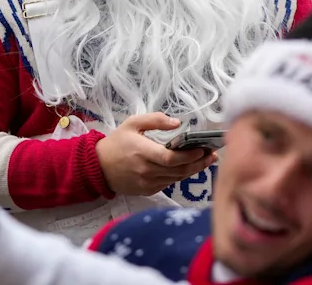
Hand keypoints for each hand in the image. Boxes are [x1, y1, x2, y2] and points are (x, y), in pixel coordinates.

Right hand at [95, 113, 216, 195]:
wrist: (98, 167)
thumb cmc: (117, 142)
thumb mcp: (133, 123)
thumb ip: (156, 120)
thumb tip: (178, 123)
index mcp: (143, 152)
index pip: (171, 158)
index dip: (190, 156)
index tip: (204, 149)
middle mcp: (146, 171)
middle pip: (179, 170)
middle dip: (199, 163)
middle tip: (213, 154)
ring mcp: (147, 183)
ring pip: (176, 178)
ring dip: (193, 170)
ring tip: (207, 160)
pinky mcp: (147, 191)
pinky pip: (169, 183)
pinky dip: (180, 176)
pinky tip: (189, 167)